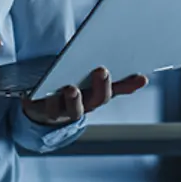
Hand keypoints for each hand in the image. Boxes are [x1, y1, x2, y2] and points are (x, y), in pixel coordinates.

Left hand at [20, 67, 148, 127]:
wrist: (37, 106)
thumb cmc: (68, 89)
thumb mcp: (89, 84)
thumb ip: (113, 83)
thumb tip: (143, 78)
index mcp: (94, 97)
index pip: (113, 91)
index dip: (128, 85)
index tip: (141, 76)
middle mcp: (81, 107)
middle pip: (95, 100)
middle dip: (100, 87)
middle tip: (102, 70)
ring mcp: (61, 111)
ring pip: (70, 109)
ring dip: (73, 99)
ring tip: (72, 88)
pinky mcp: (40, 110)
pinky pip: (44, 107)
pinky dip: (45, 100)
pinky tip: (44, 89)